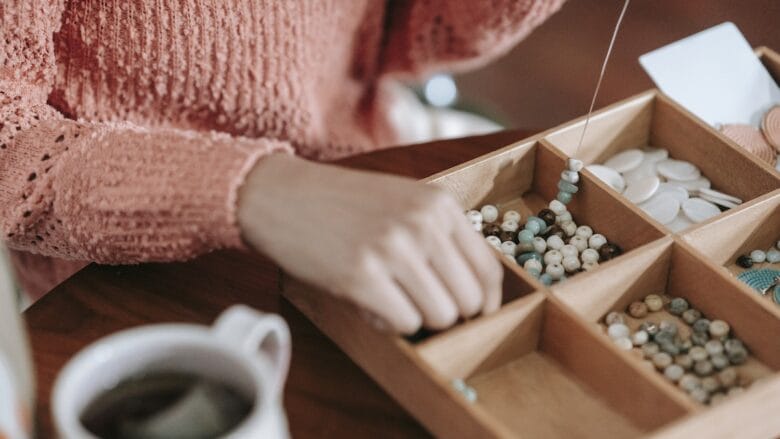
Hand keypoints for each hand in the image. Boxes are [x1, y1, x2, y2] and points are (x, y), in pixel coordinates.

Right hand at [237, 154, 502, 333]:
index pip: (489, 270)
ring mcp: (393, 249)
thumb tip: (473, 297)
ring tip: (388, 298)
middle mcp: (423, 224)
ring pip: (440, 317)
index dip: (484, 303)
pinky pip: (404, 324)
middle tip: (417, 304)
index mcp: (439, 204)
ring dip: (417, 319)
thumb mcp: (403, 202)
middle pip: (469, 301)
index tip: (471, 315)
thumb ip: (440, 237)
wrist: (280, 195)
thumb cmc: (342, 205)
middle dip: (446, 313)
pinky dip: (389, 323)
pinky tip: (368, 302)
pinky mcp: (361, 276)